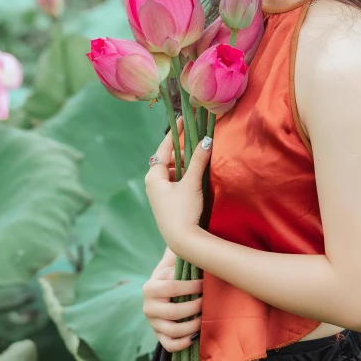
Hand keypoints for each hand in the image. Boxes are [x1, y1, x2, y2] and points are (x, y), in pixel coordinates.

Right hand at [142, 250, 202, 352]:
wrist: (163, 286)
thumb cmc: (175, 272)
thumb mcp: (174, 262)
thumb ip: (183, 257)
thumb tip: (199, 254)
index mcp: (150, 287)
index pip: (172, 288)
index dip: (191, 287)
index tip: (205, 283)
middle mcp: (148, 307)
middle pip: (174, 312)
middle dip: (195, 307)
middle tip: (206, 301)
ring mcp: (152, 323)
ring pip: (173, 330)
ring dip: (192, 325)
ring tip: (203, 317)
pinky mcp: (158, 335)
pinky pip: (169, 345)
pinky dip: (183, 343)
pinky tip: (195, 335)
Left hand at [145, 115, 211, 254]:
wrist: (182, 241)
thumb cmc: (183, 211)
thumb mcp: (192, 183)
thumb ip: (199, 160)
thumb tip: (206, 139)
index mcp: (154, 176)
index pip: (164, 148)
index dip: (175, 133)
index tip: (183, 119)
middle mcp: (153, 183)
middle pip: (170, 159)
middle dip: (184, 151)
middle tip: (199, 145)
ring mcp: (160, 193)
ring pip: (174, 170)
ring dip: (187, 164)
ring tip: (201, 161)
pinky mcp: (167, 202)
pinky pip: (176, 181)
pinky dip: (186, 175)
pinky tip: (197, 177)